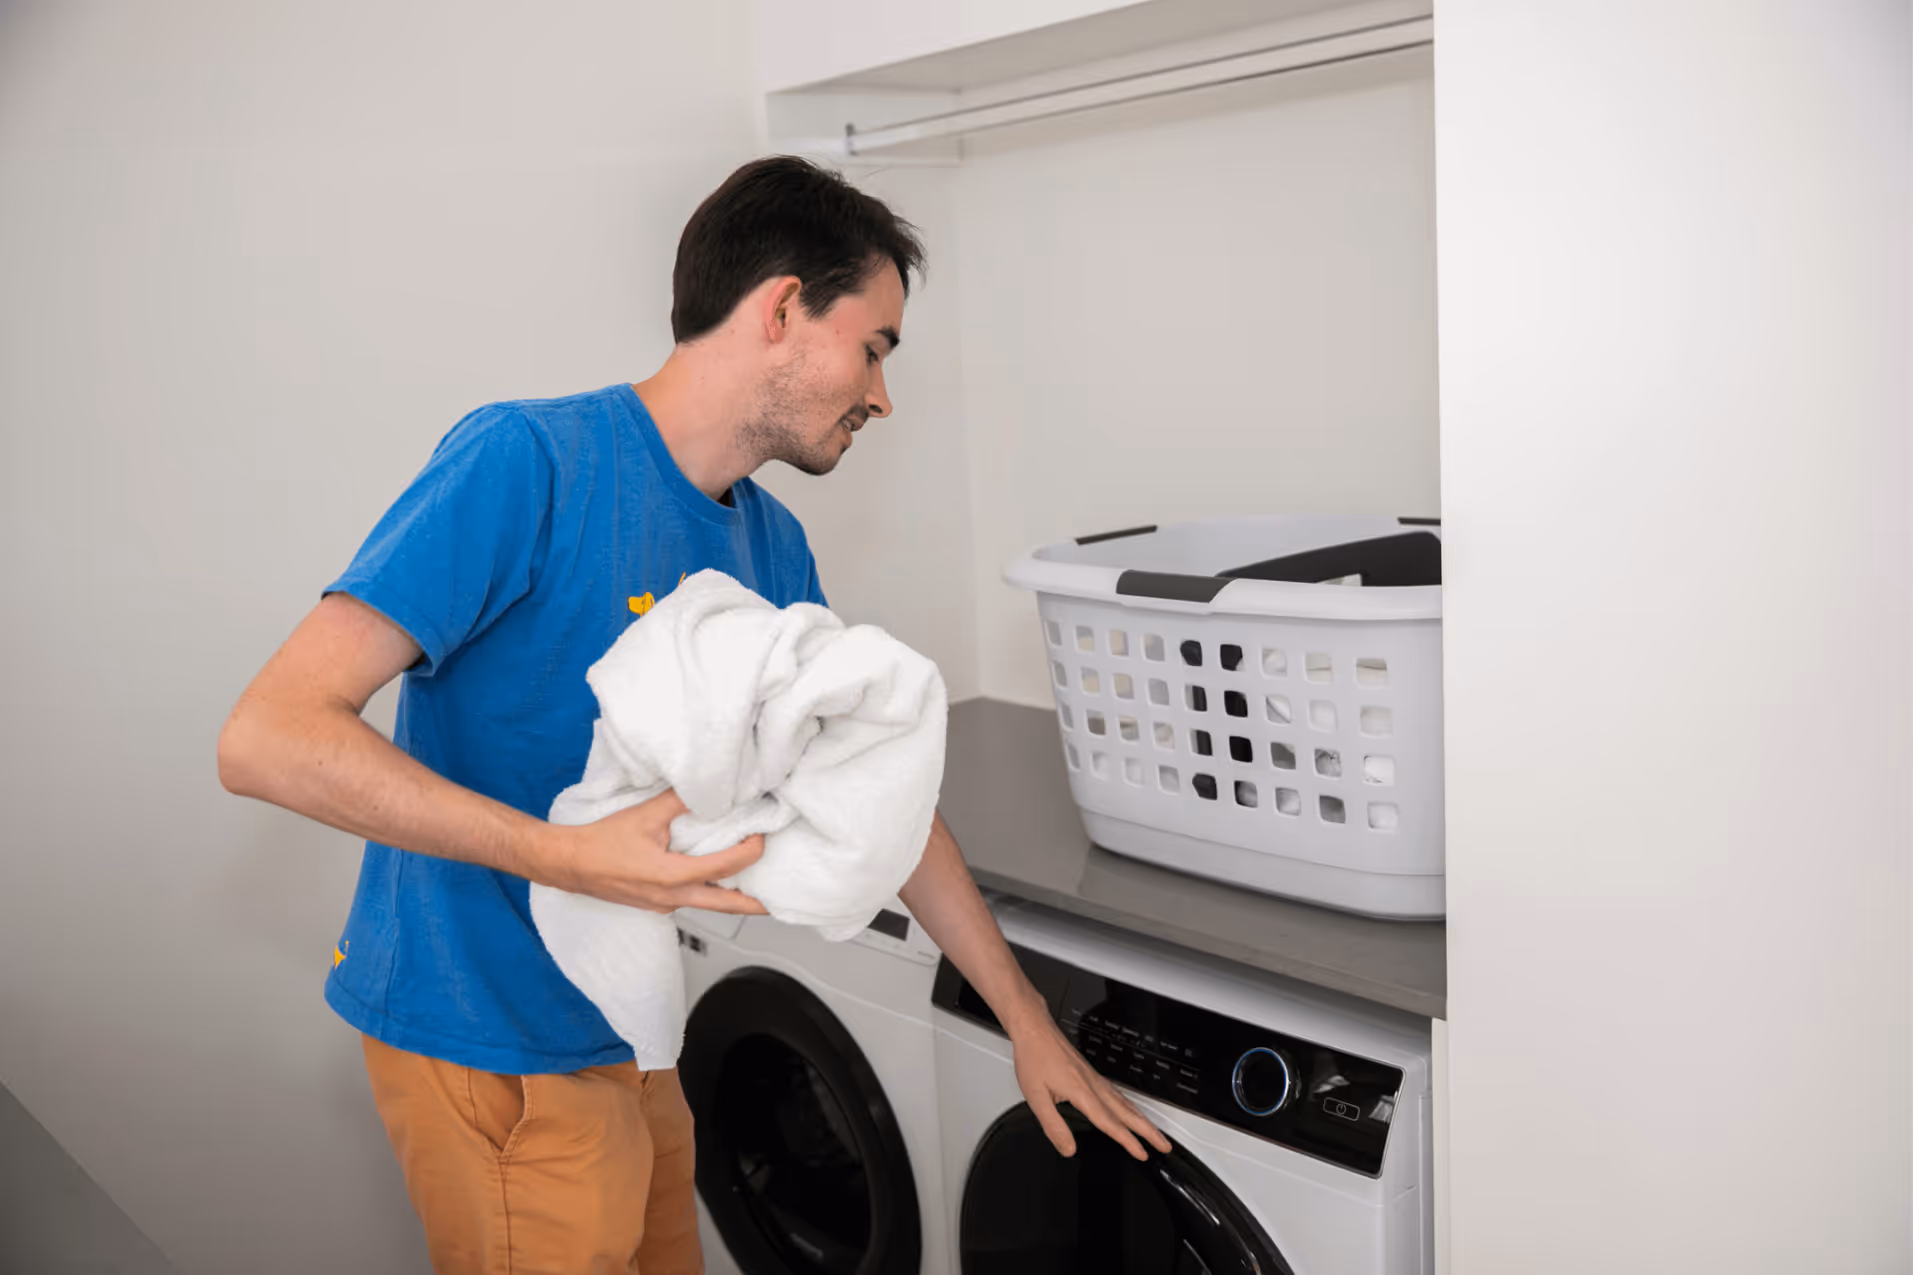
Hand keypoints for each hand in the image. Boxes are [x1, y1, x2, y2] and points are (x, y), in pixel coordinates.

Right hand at [541, 789, 768, 915]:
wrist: (568, 864)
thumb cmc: (601, 842)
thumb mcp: (645, 815)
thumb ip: (681, 800)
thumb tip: (709, 786)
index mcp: (672, 877)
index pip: (725, 867)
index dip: (750, 852)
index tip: (761, 836)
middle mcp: (671, 898)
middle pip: (725, 905)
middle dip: (754, 904)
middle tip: (777, 901)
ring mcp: (662, 905)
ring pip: (706, 904)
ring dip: (730, 898)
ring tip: (751, 887)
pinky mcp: (654, 904)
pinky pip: (689, 901)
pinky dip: (706, 892)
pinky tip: (711, 880)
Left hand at [1010, 1008, 1173, 1160]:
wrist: (1034, 1028)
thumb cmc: (1034, 1057)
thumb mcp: (1035, 1097)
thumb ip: (1053, 1126)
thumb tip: (1068, 1149)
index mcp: (1082, 1092)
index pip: (1110, 1122)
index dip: (1127, 1141)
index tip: (1142, 1154)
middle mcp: (1093, 1084)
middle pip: (1127, 1112)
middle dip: (1148, 1131)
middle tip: (1164, 1146)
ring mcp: (1094, 1078)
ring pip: (1124, 1102)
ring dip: (1142, 1119)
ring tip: (1154, 1133)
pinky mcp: (1090, 1073)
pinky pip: (1116, 1093)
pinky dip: (1129, 1106)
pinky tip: (1129, 1111)